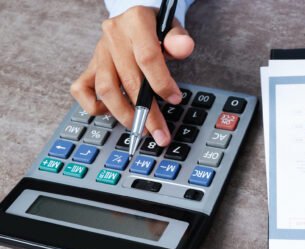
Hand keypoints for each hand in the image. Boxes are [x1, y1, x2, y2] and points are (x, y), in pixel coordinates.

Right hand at [70, 6, 194, 145]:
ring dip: (124, 115)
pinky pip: (81, 90)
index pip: (147, 58)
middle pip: (129, 80)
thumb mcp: (172, 28)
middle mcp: (114, 36)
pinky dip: (94, 107)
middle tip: (160, 133)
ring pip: (105, 89)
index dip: (162, 83)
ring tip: (142, 130)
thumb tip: (185, 48)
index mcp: (136, 22)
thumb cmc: (156, 29)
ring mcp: (99, 52)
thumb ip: (179, 40)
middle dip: (147, 112)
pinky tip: (113, 113)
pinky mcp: (90, 65)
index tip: (175, 100)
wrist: (135, 20)